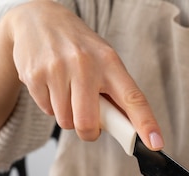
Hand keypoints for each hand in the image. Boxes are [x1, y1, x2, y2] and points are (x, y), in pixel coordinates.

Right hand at [4, 1, 162, 146]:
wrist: (38, 19)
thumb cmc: (78, 47)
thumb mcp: (103, 60)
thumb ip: (115, 93)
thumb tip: (128, 129)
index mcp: (109, 62)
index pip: (133, 98)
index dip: (146, 124)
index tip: (154, 144)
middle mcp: (84, 64)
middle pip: (87, 123)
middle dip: (89, 132)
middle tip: (89, 123)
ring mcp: (57, 69)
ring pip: (66, 121)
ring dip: (69, 117)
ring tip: (68, 93)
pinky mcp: (35, 76)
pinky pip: (47, 111)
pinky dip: (51, 106)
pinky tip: (52, 86)